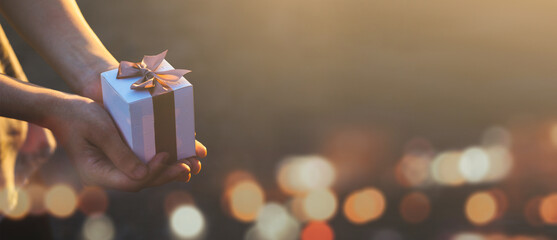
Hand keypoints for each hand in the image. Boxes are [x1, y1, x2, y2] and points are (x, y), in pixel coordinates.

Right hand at [45, 95, 198, 190]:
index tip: (167, 156)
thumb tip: (143, 175)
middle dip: (167, 173)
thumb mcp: (101, 130)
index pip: (131, 181)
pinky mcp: (118, 159)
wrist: (62, 109)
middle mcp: (105, 175)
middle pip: (141, 181)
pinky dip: (158, 160)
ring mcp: (111, 169)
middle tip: (190, 165)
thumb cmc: (79, 115)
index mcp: (96, 173)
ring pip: (144, 174)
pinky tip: (176, 155)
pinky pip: (141, 164)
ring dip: (168, 169)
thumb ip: (120, 153)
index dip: (153, 172)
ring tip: (190, 163)